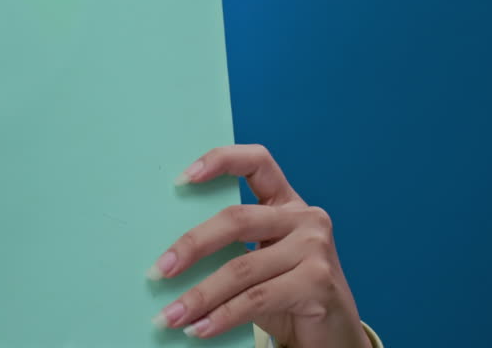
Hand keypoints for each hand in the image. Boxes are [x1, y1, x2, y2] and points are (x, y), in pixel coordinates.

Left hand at [147, 145, 368, 347]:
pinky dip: (221, 317)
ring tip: (170, 316)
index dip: (220, 161)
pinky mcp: (318, 282)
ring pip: (241, 267)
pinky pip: (255, 298)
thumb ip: (229, 246)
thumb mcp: (259, 261)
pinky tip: (200, 328)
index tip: (181, 179)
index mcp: (287, 203)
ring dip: (199, 296)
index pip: (256, 162)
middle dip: (191, 246)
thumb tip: (166, 257)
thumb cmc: (287, 295)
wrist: (333, 338)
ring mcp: (315, 248)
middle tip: (158, 271)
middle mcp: (305, 218)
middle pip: (236, 219)